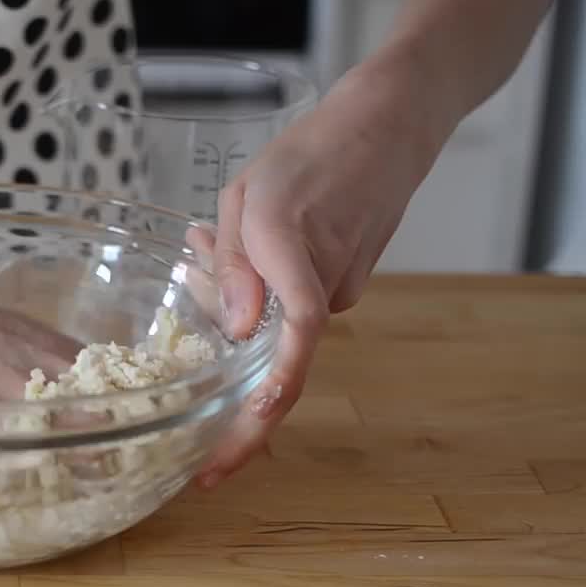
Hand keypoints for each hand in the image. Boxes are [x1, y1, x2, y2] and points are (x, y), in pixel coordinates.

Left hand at [197, 67, 446, 487]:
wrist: (389, 128)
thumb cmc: (309, 152)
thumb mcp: (246, 195)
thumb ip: (234, 262)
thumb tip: (236, 331)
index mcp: (290, 253)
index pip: (289, 346)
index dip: (258, 410)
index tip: (226, 458)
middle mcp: (322, 284)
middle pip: (272, 357)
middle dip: (232, 388)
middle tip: (197, 425)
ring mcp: (340, 290)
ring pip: (276, 328)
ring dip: (240, 309)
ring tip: (210, 240)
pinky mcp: (344, 287)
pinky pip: (293, 309)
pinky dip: (263, 294)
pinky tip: (247, 242)